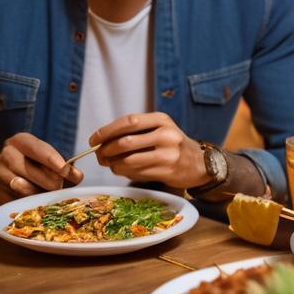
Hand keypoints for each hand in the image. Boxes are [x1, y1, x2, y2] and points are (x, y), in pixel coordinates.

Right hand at [0, 132, 81, 207]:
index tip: (66, 171)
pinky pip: (16, 200)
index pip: (39, 149)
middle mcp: (7, 154)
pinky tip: (33, 200)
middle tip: (59, 187)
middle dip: (50, 181)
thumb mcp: (45, 159)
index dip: (54, 161)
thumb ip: (62, 166)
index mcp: (21, 141)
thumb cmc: (29, 164)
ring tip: (45, 193)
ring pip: (24, 187)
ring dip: (39, 193)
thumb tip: (78, 176)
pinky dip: (29, 202)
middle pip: (32, 170)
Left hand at [89, 112, 205, 188]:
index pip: (129, 121)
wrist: (200, 163)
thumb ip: (136, 131)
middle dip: (106, 150)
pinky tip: (124, 170)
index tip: (94, 139)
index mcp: (162, 120)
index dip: (107, 131)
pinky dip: (124, 172)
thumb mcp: (160, 129)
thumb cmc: (173, 144)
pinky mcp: (167, 171)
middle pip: (125, 142)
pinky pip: (136, 173)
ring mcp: (168, 154)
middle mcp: (166, 135)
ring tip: (111, 164)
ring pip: (128, 161)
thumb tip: (102, 141)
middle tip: (99, 155)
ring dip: (113, 164)